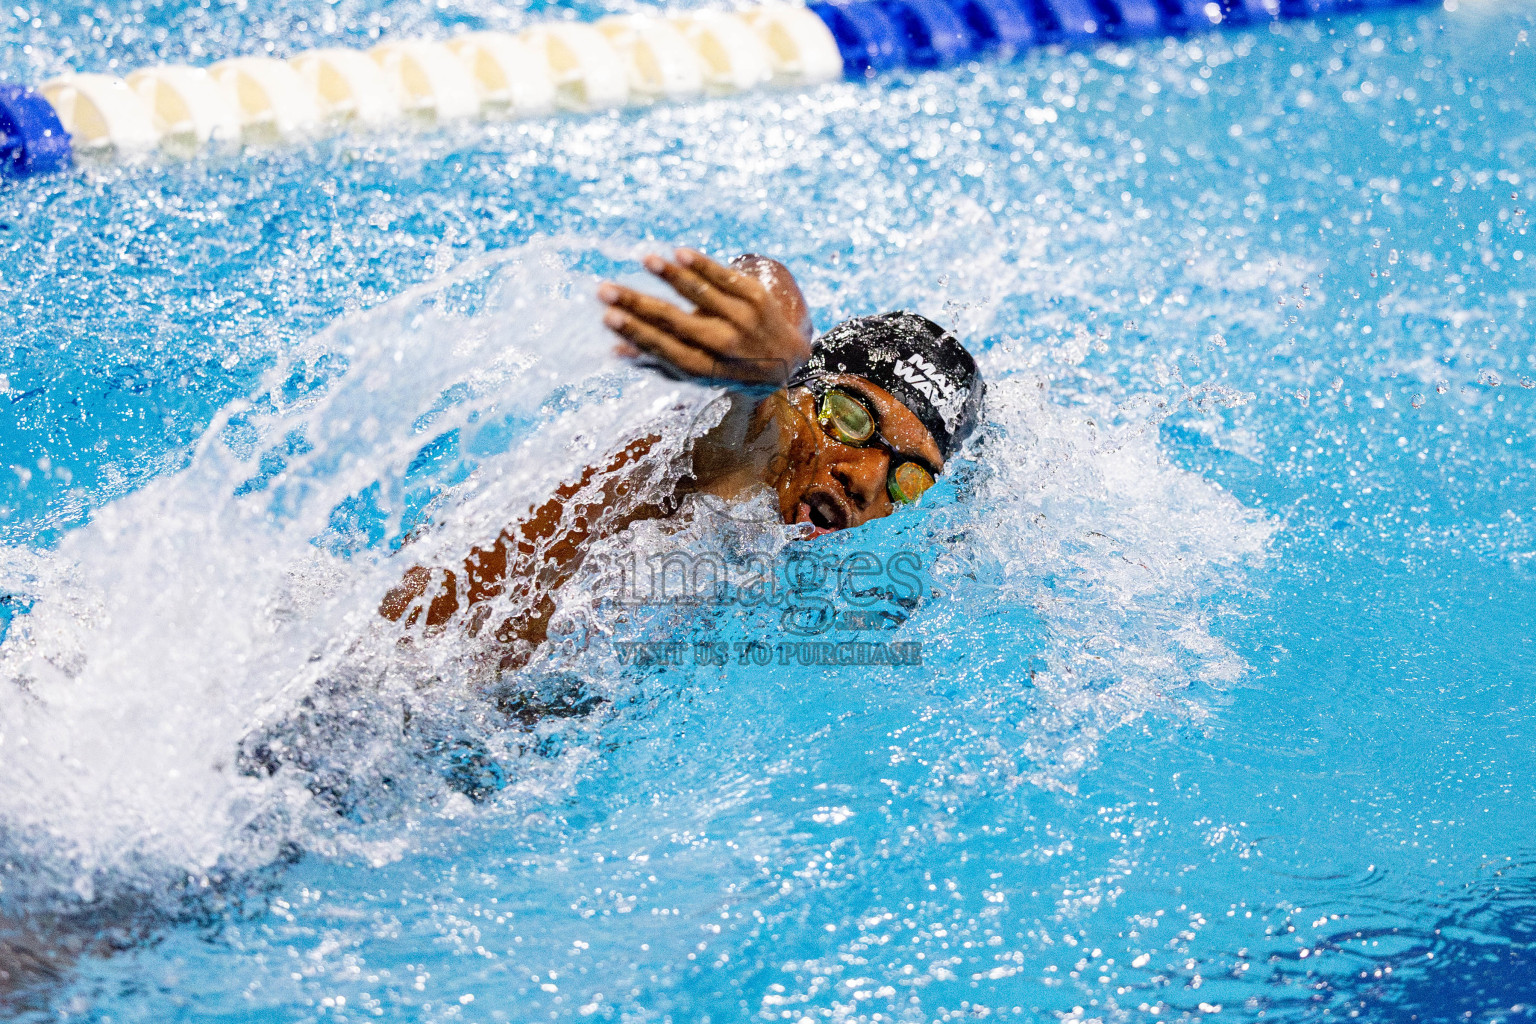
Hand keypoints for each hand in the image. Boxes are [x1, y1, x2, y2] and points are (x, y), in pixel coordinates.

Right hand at [597, 249, 812, 386]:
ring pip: (702, 295)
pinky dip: (703, 266)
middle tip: (606, 290)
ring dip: (672, 276)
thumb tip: (614, 352)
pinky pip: (726, 278)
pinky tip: (679, 252)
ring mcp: (743, 320)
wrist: (788, 361)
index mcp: (705, 369)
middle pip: (675, 322)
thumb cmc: (729, 367)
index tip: (607, 317)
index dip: (636, 334)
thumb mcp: (698, 373)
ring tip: (645, 259)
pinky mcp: (757, 297)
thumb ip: (658, 362)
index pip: (664, 349)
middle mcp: (724, 346)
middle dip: (639, 305)